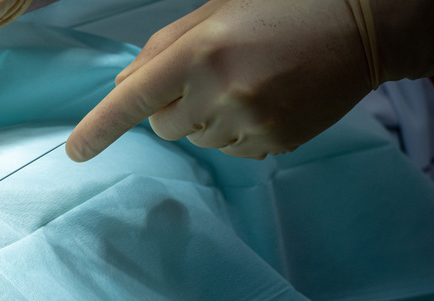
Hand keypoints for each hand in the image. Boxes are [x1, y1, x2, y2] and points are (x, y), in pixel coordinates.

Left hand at [66, 0, 372, 160]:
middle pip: (164, 127)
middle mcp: (220, 92)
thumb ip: (162, 49)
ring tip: (246, 84)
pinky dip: (235, 133)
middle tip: (209, 77)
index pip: (133, 100)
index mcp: (199, 52)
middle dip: (173, 108)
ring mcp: (249, 123)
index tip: (76, 151)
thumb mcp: (214, 13)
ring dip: (206, 119)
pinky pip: (231, 151)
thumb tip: (125, 87)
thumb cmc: (281, 9)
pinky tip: (263, 101)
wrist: (359, 27)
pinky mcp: (273, 143)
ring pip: (198, 141)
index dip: (99, 129)